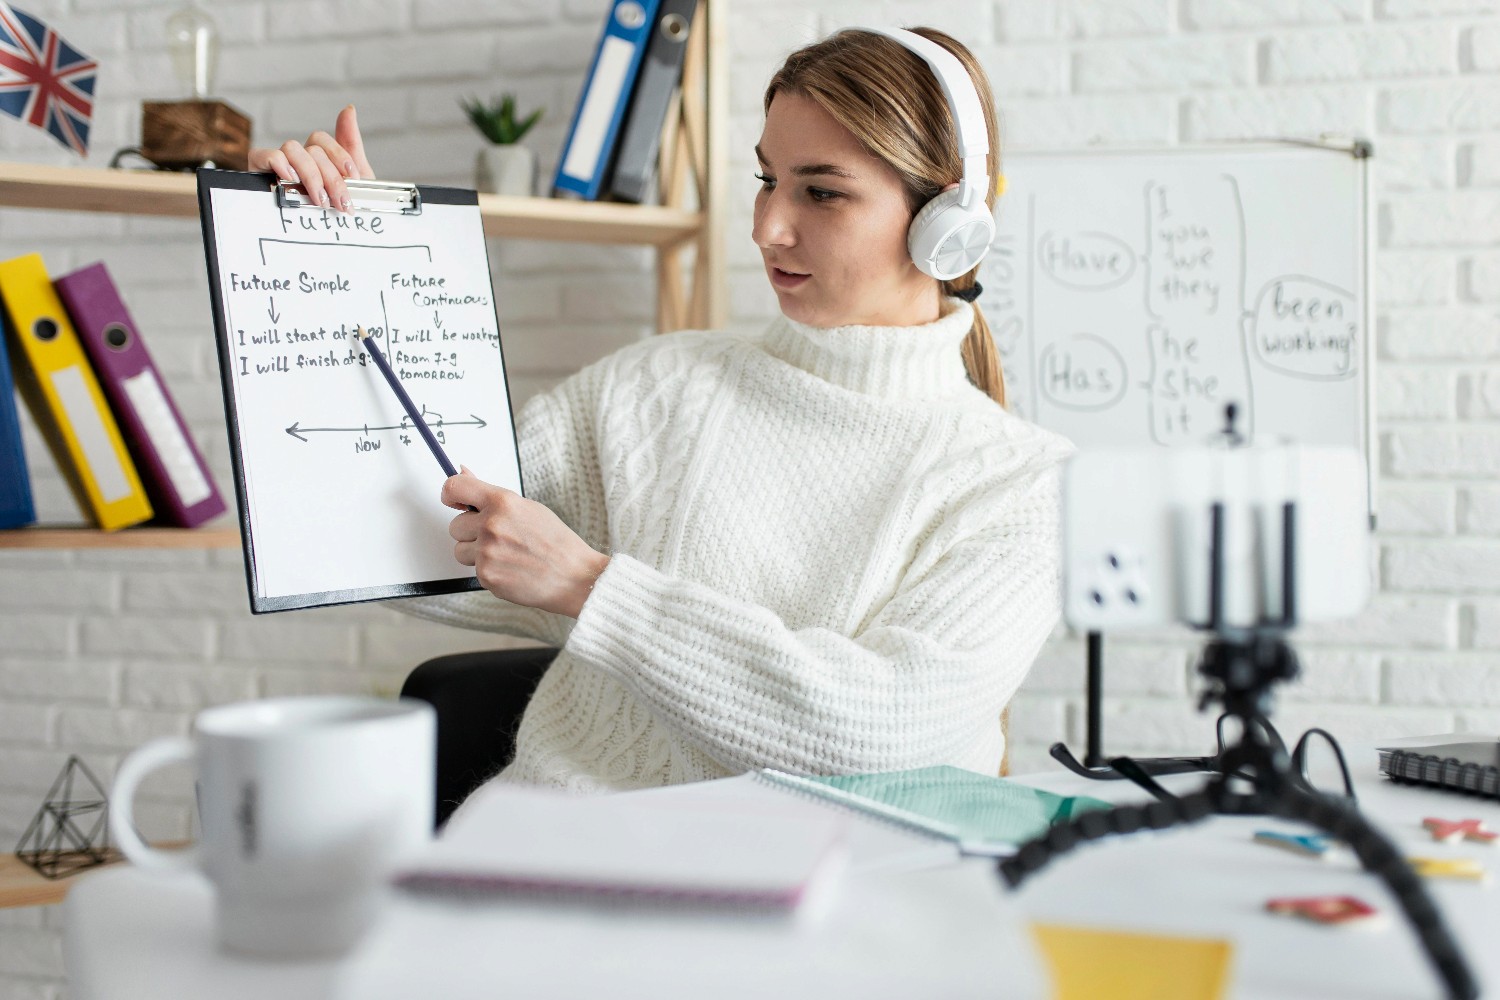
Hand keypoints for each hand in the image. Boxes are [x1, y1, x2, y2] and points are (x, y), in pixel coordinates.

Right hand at [247, 104, 374, 211]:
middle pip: (312, 148)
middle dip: (330, 177)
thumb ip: (351, 146)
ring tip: (319, 199)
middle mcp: (296, 158)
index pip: (322, 140)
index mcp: (316, 157)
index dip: (339, 155)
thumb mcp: (356, 182)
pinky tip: (291, 178)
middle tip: (340, 202)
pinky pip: (263, 155)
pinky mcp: (258, 173)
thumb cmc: (338, 211)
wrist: (334, 242)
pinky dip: (278, 162)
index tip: (354, 178)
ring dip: (310, 174)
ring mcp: (277, 164)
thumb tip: (348, 108)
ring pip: (292, 149)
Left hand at [443, 468, 609, 618]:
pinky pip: (474, 570)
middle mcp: (491, 525)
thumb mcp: (528, 508)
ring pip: (460, 550)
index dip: (449, 493)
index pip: (456, 488)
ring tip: (505, 555)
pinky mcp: (486, 576)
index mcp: (503, 502)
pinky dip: (489, 571)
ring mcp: (487, 552)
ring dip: (476, 553)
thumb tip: (463, 473)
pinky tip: (511, 569)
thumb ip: (492, 496)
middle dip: (470, 532)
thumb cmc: (555, 542)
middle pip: (455, 526)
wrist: (574, 576)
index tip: (451, 500)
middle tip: (497, 538)